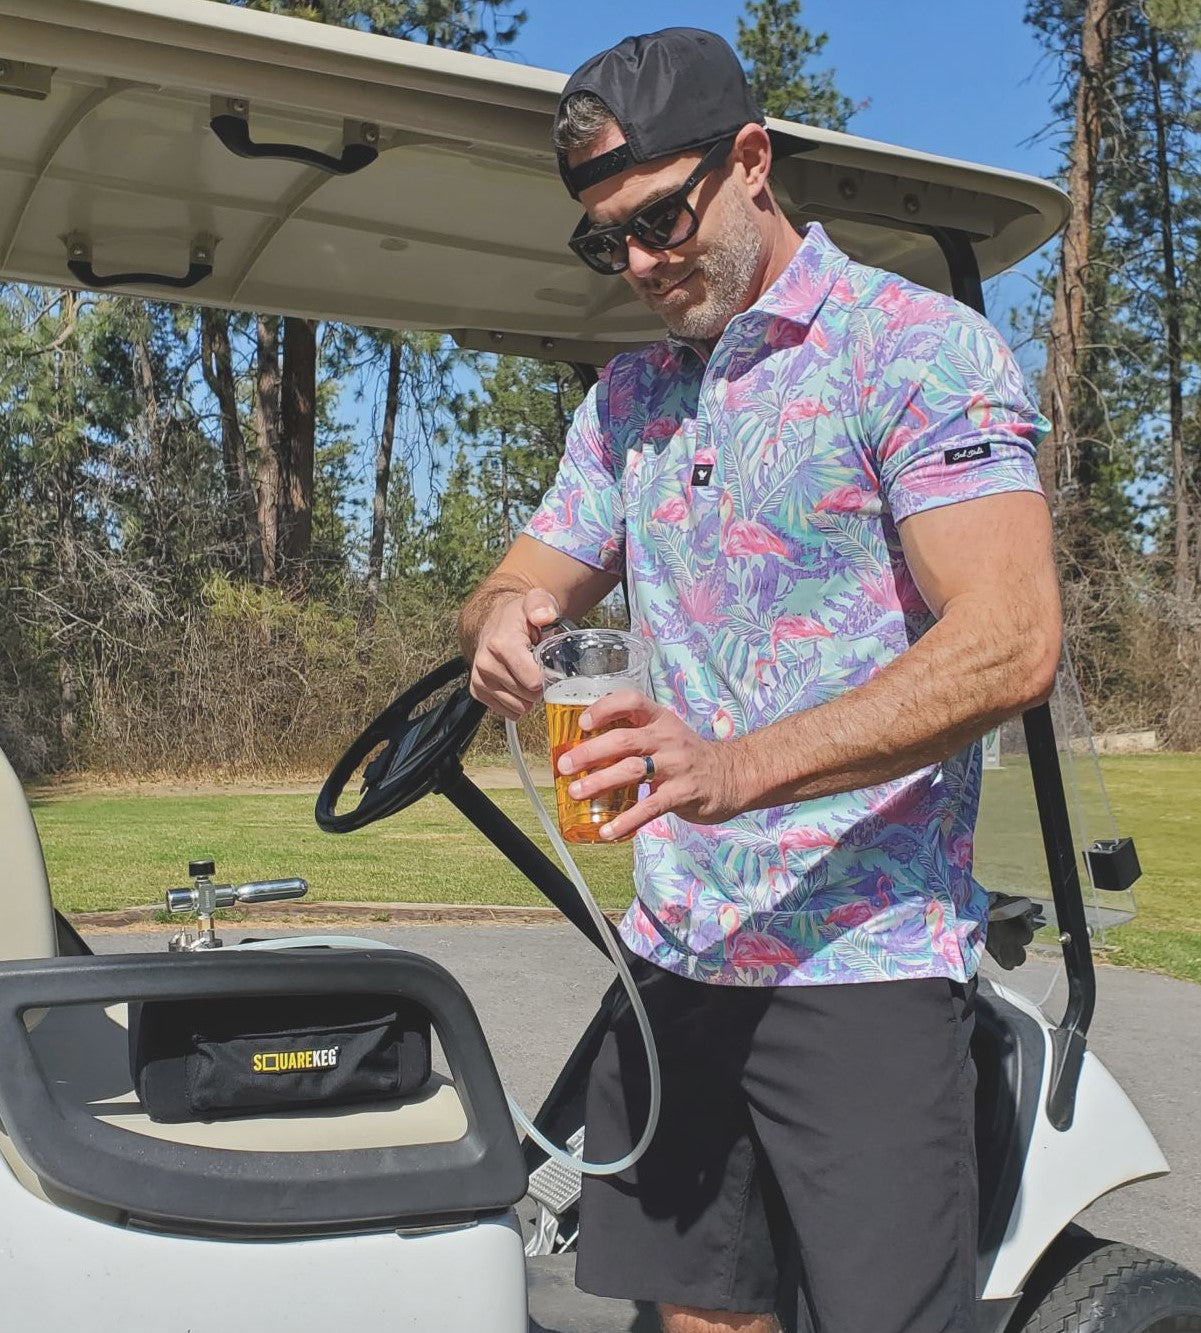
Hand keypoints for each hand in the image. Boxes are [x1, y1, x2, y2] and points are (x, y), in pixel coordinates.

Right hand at [469, 588, 558, 718]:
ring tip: (526, 672)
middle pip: (528, 695)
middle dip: (539, 685)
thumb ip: (541, 605)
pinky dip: (518, 702)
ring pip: (518, 706)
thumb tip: (543, 616)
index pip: (532, 681)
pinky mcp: (477, 690)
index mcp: (501, 644)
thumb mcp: (535, 601)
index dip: (546, 675)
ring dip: (528, 695)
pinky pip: (508, 711)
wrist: (497, 620)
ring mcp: (479, 679)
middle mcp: (485, 663)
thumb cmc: (519, 616)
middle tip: (536, 666)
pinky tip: (518, 682)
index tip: (547, 662)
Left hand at [556, 690, 744, 839]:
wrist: (734, 775)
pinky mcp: (682, 794)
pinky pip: (649, 807)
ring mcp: (676, 766)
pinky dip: (626, 820)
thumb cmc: (689, 756)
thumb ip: (634, 738)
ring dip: (599, 782)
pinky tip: (608, 831)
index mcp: (660, 720)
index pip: (631, 701)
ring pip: (632, 770)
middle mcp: (667, 739)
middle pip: (624, 739)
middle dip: (589, 752)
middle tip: (564, 765)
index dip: (604, 708)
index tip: (582, 723)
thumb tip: (586, 752)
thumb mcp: (666, 735)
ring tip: (576, 792)